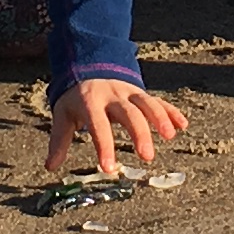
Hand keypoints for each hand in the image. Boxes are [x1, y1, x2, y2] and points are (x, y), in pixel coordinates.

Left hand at [45, 77, 188, 177]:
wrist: (89, 65)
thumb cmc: (76, 98)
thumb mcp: (63, 115)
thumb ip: (59, 140)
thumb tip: (50, 166)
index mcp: (90, 102)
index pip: (98, 125)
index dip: (104, 146)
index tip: (109, 168)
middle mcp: (113, 95)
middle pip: (129, 113)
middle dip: (140, 133)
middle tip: (147, 157)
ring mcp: (129, 92)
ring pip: (148, 103)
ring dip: (160, 118)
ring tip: (170, 136)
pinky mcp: (141, 93)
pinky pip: (159, 101)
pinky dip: (171, 111)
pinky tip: (183, 125)